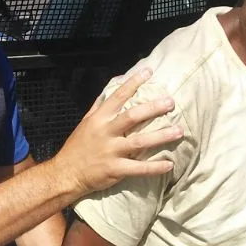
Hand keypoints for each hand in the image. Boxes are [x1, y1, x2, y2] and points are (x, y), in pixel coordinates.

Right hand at [50, 68, 181, 195]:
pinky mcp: (115, 170)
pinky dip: (155, 167)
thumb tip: (114, 84)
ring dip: (161, 136)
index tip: (149, 72)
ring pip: (140, 142)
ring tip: (179, 131)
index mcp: (99, 119)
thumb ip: (100, 104)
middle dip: (153, 108)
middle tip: (171, 102)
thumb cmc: (78, 146)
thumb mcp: (86, 122)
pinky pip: (139, 168)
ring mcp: (111, 151)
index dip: (133, 83)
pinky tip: (169, 164)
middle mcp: (105, 132)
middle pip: (132, 117)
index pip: (117, 96)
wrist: (66, 174)